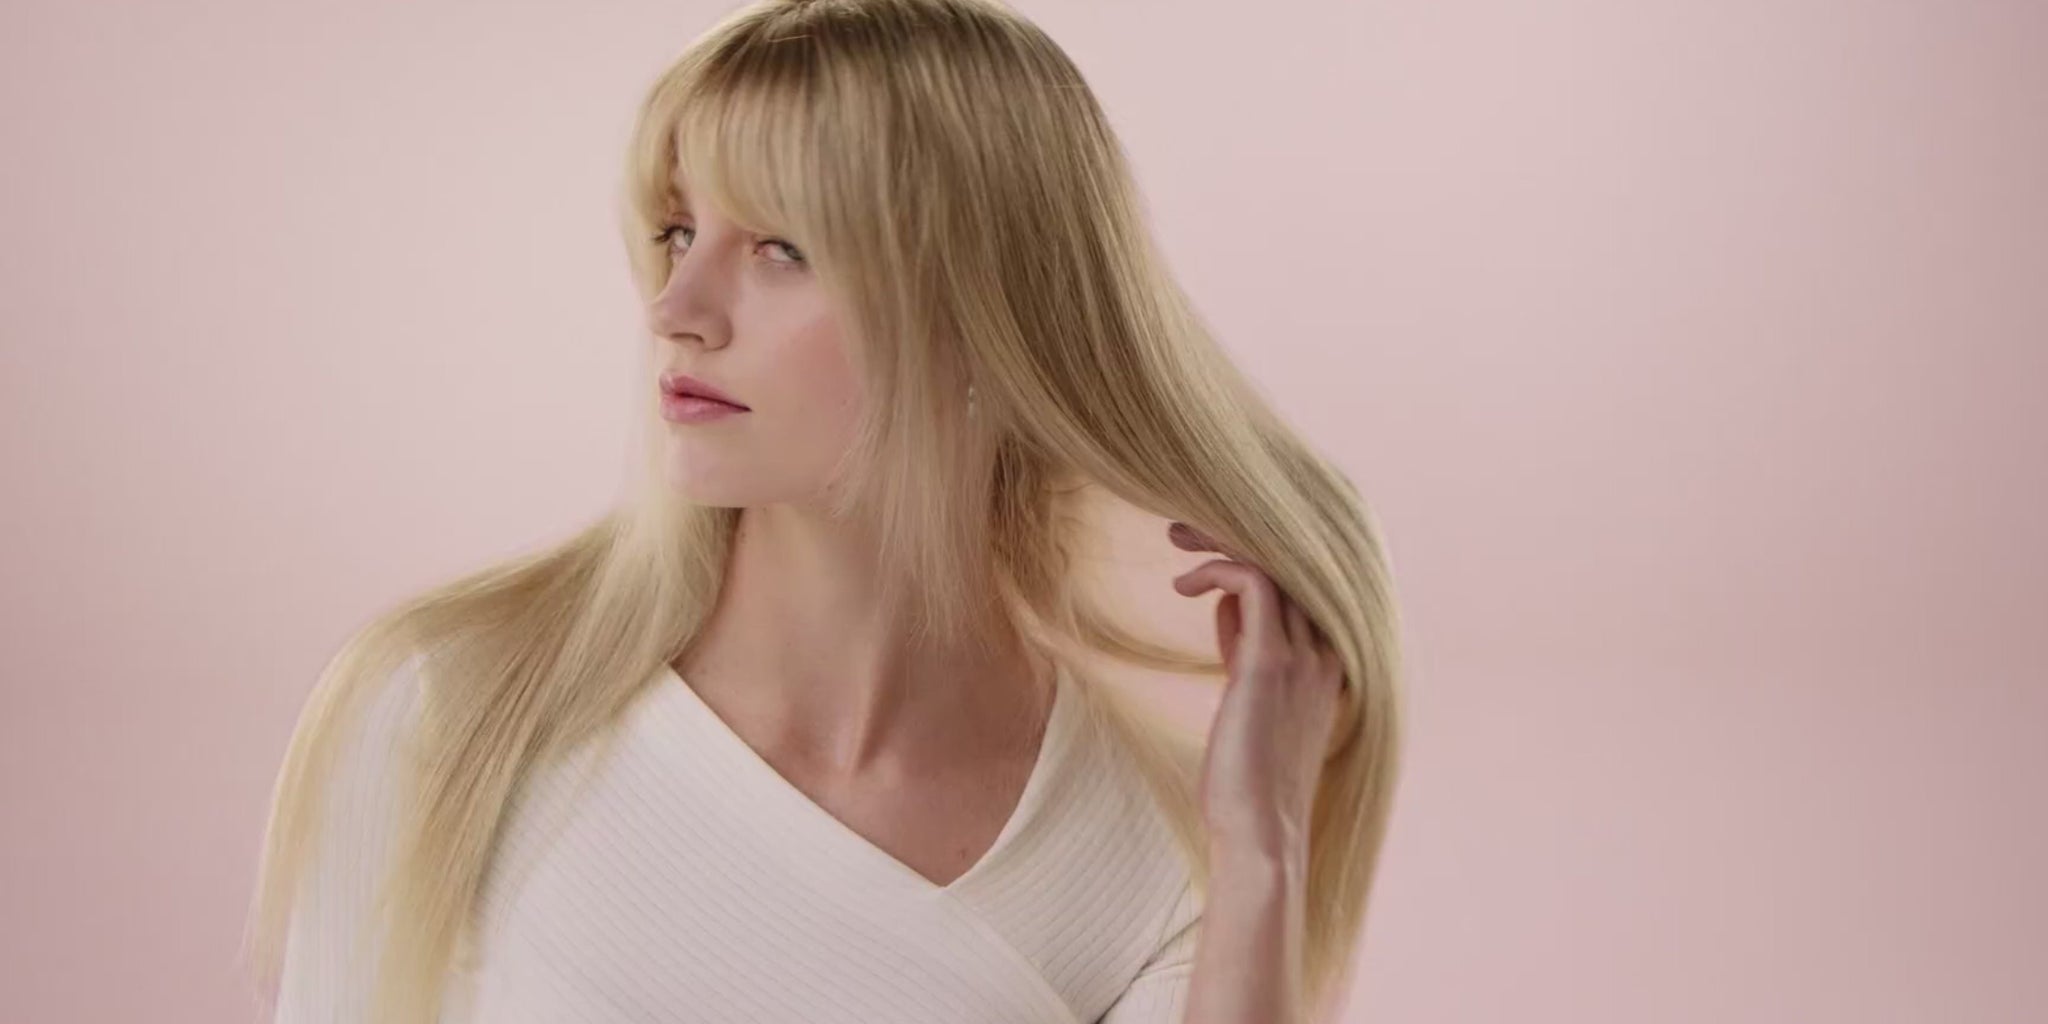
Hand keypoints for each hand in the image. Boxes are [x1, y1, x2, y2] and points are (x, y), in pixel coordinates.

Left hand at [1169, 520, 1346, 861]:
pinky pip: (1254, 582)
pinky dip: (1217, 569)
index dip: (1252, 560)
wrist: (1259, 834)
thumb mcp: (1250, 703)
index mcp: (1330, 662)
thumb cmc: (1246, 779)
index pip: (1300, 585)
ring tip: (1177, 539)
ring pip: (1274, 563)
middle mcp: (1327, 652)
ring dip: (1221, 541)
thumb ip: (1247, 652)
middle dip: (1235, 536)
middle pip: (1291, 564)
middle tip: (1184, 529)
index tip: (1206, 556)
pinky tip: (1182, 585)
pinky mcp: (1271, 662)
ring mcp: (1305, 656)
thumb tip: (1226, 608)